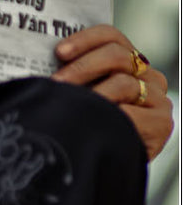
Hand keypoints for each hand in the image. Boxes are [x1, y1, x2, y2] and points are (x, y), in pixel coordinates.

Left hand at [51, 24, 172, 161]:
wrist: (107, 167)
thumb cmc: (92, 128)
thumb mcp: (84, 97)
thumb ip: (76, 79)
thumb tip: (43, 66)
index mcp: (130, 64)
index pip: (111, 37)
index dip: (85, 39)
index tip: (60, 52)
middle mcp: (147, 76)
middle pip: (117, 55)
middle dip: (82, 67)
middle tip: (57, 83)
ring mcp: (156, 98)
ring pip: (122, 83)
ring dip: (92, 95)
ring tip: (70, 106)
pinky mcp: (161, 122)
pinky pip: (130, 113)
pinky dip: (109, 116)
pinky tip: (93, 124)